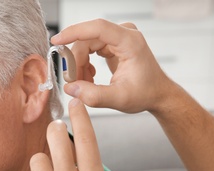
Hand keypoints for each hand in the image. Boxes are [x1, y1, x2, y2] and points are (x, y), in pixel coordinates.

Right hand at [51, 19, 175, 113]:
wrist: (157, 93)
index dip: (74, 32)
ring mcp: (118, 37)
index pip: (97, 28)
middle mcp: (123, 34)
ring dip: (80, 66)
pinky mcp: (112, 43)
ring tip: (85, 85)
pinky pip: (89, 49)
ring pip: (85, 45)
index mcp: (130, 42)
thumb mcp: (119, 99)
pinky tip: (90, 79)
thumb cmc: (145, 94)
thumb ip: (94, 96)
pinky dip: (84, 65)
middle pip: (87, 40)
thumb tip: (70, 88)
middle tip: (73, 83)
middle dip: (76, 62)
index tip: (56, 41)